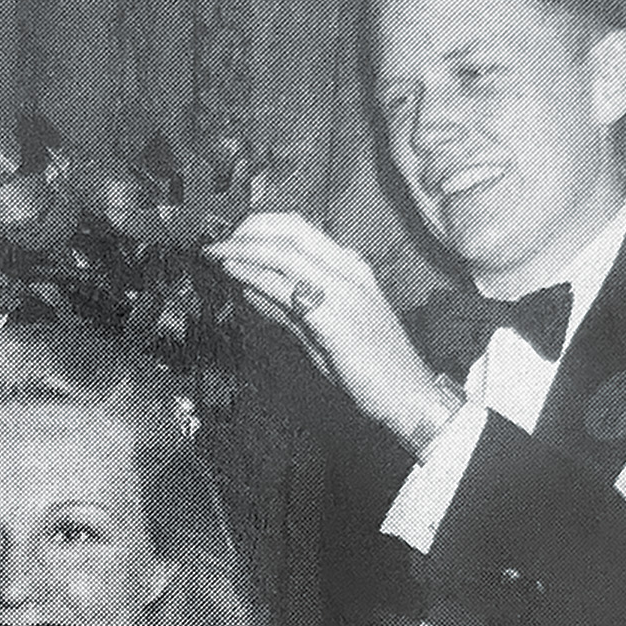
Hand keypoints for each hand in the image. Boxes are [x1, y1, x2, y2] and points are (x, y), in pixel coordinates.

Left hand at [207, 213, 449, 443]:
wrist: (410, 398)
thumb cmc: (374, 371)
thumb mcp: (323, 333)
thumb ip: (288, 310)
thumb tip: (251, 291)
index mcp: (351, 269)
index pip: (300, 230)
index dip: (262, 227)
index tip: (234, 239)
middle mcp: (349, 270)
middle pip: (290, 229)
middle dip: (247, 230)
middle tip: (218, 244)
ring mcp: (343, 289)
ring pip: (284, 251)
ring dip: (242, 249)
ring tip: (215, 254)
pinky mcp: (334, 315)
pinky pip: (286, 285)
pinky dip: (254, 274)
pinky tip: (233, 273)